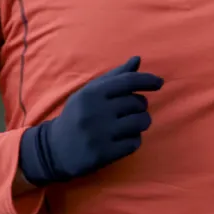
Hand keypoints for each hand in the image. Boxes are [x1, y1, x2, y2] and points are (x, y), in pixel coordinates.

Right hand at [17, 56, 163, 185]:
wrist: (54, 149)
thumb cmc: (77, 116)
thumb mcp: (89, 92)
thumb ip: (114, 76)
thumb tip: (137, 60)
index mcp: (92, 93)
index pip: (128, 81)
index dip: (147, 80)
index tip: (159, 83)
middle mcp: (96, 111)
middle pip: (138, 103)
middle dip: (140, 107)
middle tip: (128, 112)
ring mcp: (100, 133)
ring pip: (141, 122)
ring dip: (140, 124)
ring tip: (128, 126)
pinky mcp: (104, 153)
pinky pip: (135, 143)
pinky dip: (133, 141)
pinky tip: (121, 140)